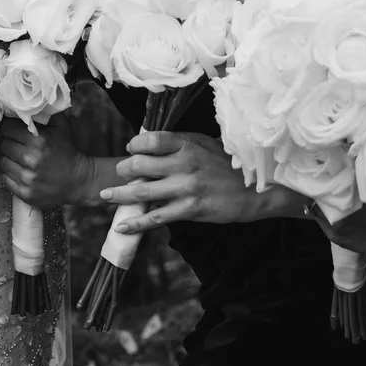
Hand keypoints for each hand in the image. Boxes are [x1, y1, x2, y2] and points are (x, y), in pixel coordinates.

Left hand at [0, 116, 108, 209]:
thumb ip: (46, 112)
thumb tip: (28, 102)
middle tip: (17, 145)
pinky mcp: (25, 194)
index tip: (14, 131)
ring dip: (9, 159)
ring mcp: (27, 179)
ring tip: (19, 159)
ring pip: (3, 162)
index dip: (10, 129)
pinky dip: (9, 175)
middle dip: (8, 143)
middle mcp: (31, 160)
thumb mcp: (62, 127)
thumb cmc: (68, 150)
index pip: (7, 129)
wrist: (79, 180)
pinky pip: (5, 180)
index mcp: (38, 141)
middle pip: (3, 145)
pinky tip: (20, 172)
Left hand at [99, 130, 294, 229]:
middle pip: (139, 164)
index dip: (134, 144)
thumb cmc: (231, 164)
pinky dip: (136, 223)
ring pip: (142, 191)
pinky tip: (122, 226)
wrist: (258, 189)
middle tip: (121, 174)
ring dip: (119, 195)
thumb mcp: (207, 144)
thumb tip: (151, 143)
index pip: (149, 139)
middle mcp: (184, 163)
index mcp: (188, 143)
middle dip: (124, 170)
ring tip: (106, 196)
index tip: (131, 149)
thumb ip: (180, 144)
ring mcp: (186, 187)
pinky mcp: (190, 209)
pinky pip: (156, 217)